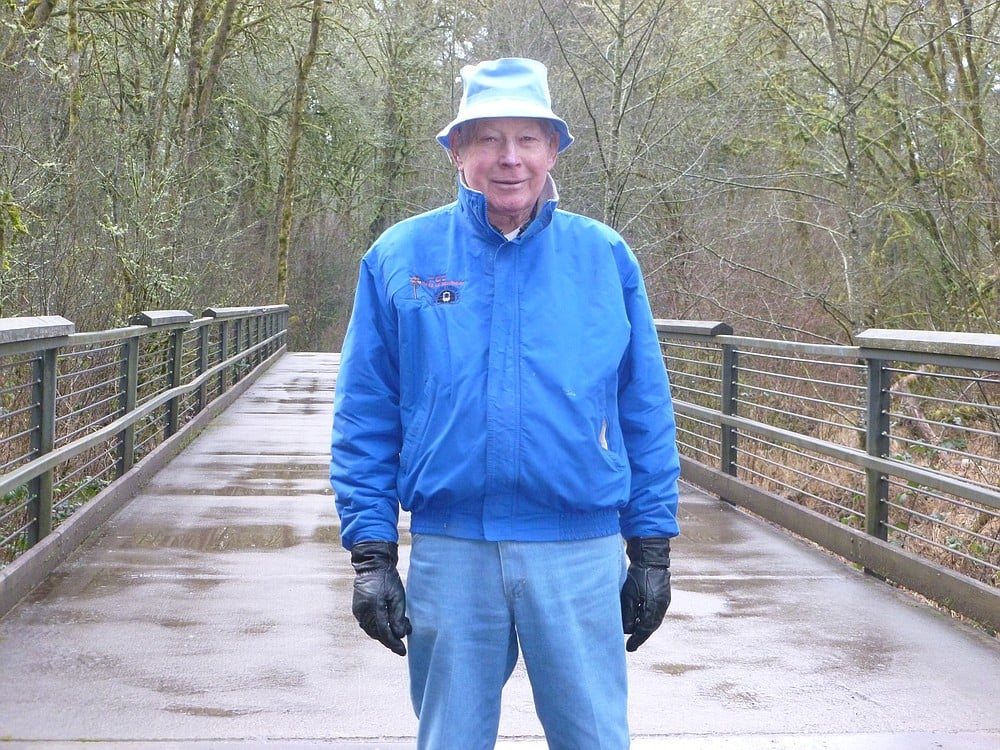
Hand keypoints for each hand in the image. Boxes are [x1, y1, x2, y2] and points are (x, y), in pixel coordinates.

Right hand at [350, 541, 411, 655]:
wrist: (372, 565)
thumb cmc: (387, 579)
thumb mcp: (397, 596)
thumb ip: (398, 617)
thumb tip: (400, 635)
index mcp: (374, 608)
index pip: (384, 632)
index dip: (394, 644)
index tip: (403, 652)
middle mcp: (363, 612)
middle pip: (377, 634)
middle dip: (389, 641)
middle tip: (401, 646)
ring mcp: (358, 611)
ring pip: (371, 630)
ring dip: (383, 635)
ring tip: (397, 634)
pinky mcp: (357, 609)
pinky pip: (367, 624)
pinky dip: (377, 628)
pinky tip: (387, 626)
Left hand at [620, 537, 671, 651]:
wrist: (651, 557)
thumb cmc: (638, 574)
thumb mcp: (629, 595)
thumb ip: (628, 613)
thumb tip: (627, 630)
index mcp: (653, 608)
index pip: (644, 630)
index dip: (636, 641)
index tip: (629, 649)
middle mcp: (661, 607)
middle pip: (651, 627)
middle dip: (641, 636)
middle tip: (632, 644)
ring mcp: (664, 601)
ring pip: (654, 620)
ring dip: (645, 627)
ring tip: (635, 633)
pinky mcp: (663, 595)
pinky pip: (656, 613)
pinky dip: (648, 619)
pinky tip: (641, 619)